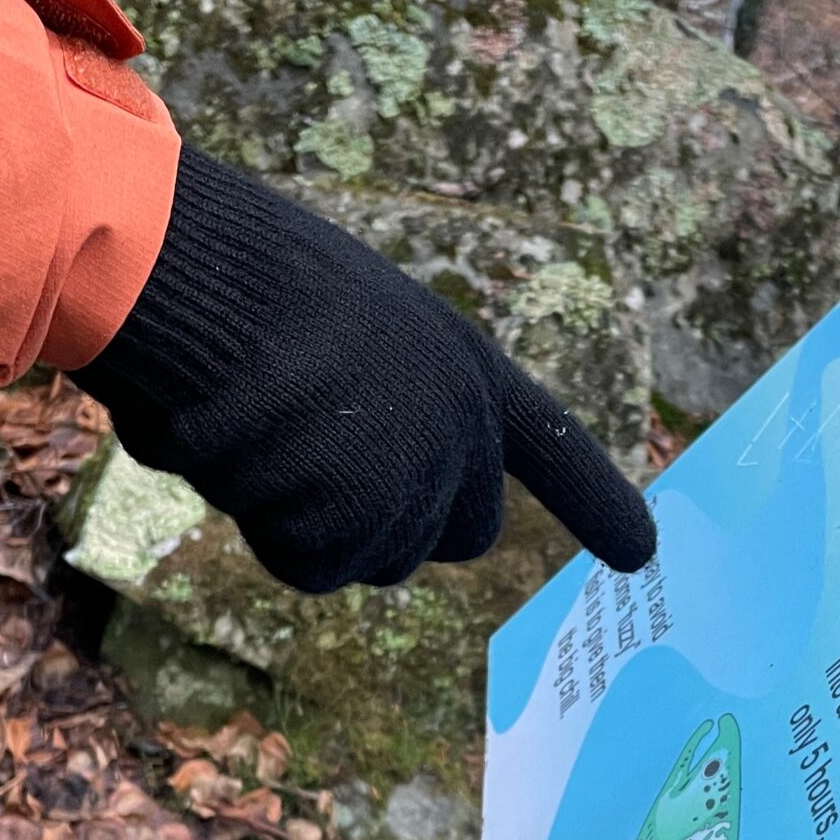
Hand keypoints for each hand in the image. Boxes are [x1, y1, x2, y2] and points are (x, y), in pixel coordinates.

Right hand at [69, 149, 656, 594]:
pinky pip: (309, 563)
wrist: (199, 276)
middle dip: (389, 527)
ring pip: (366, 559)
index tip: (640, 553)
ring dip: (302, 514)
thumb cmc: (248, 280)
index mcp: (470, 367)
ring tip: (262, 426)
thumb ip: (387, 406)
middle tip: (312, 462)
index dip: (597, 500)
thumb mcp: (351, 327)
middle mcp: (462, 431)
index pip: (551, 446)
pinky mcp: (359, 520)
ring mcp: (416, 479)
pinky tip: (244, 453)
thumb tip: (343, 494)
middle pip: (452, 539)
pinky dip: (263, 524)